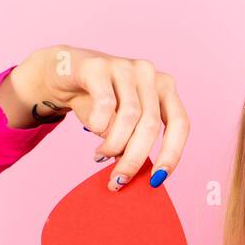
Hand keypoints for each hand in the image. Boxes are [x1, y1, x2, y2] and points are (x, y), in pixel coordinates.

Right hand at [1, 44, 189, 190]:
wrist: (63, 73)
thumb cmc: (98, 102)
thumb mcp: (121, 124)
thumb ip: (133, 142)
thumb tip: (132, 173)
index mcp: (164, 88)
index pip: (180, 123)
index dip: (173, 153)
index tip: (157, 179)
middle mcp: (149, 74)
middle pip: (151, 125)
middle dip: (134, 158)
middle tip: (119, 180)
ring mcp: (125, 66)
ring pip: (129, 117)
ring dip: (114, 144)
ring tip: (100, 155)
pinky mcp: (98, 65)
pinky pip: (105, 103)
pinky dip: (99, 124)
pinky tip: (93, 129)